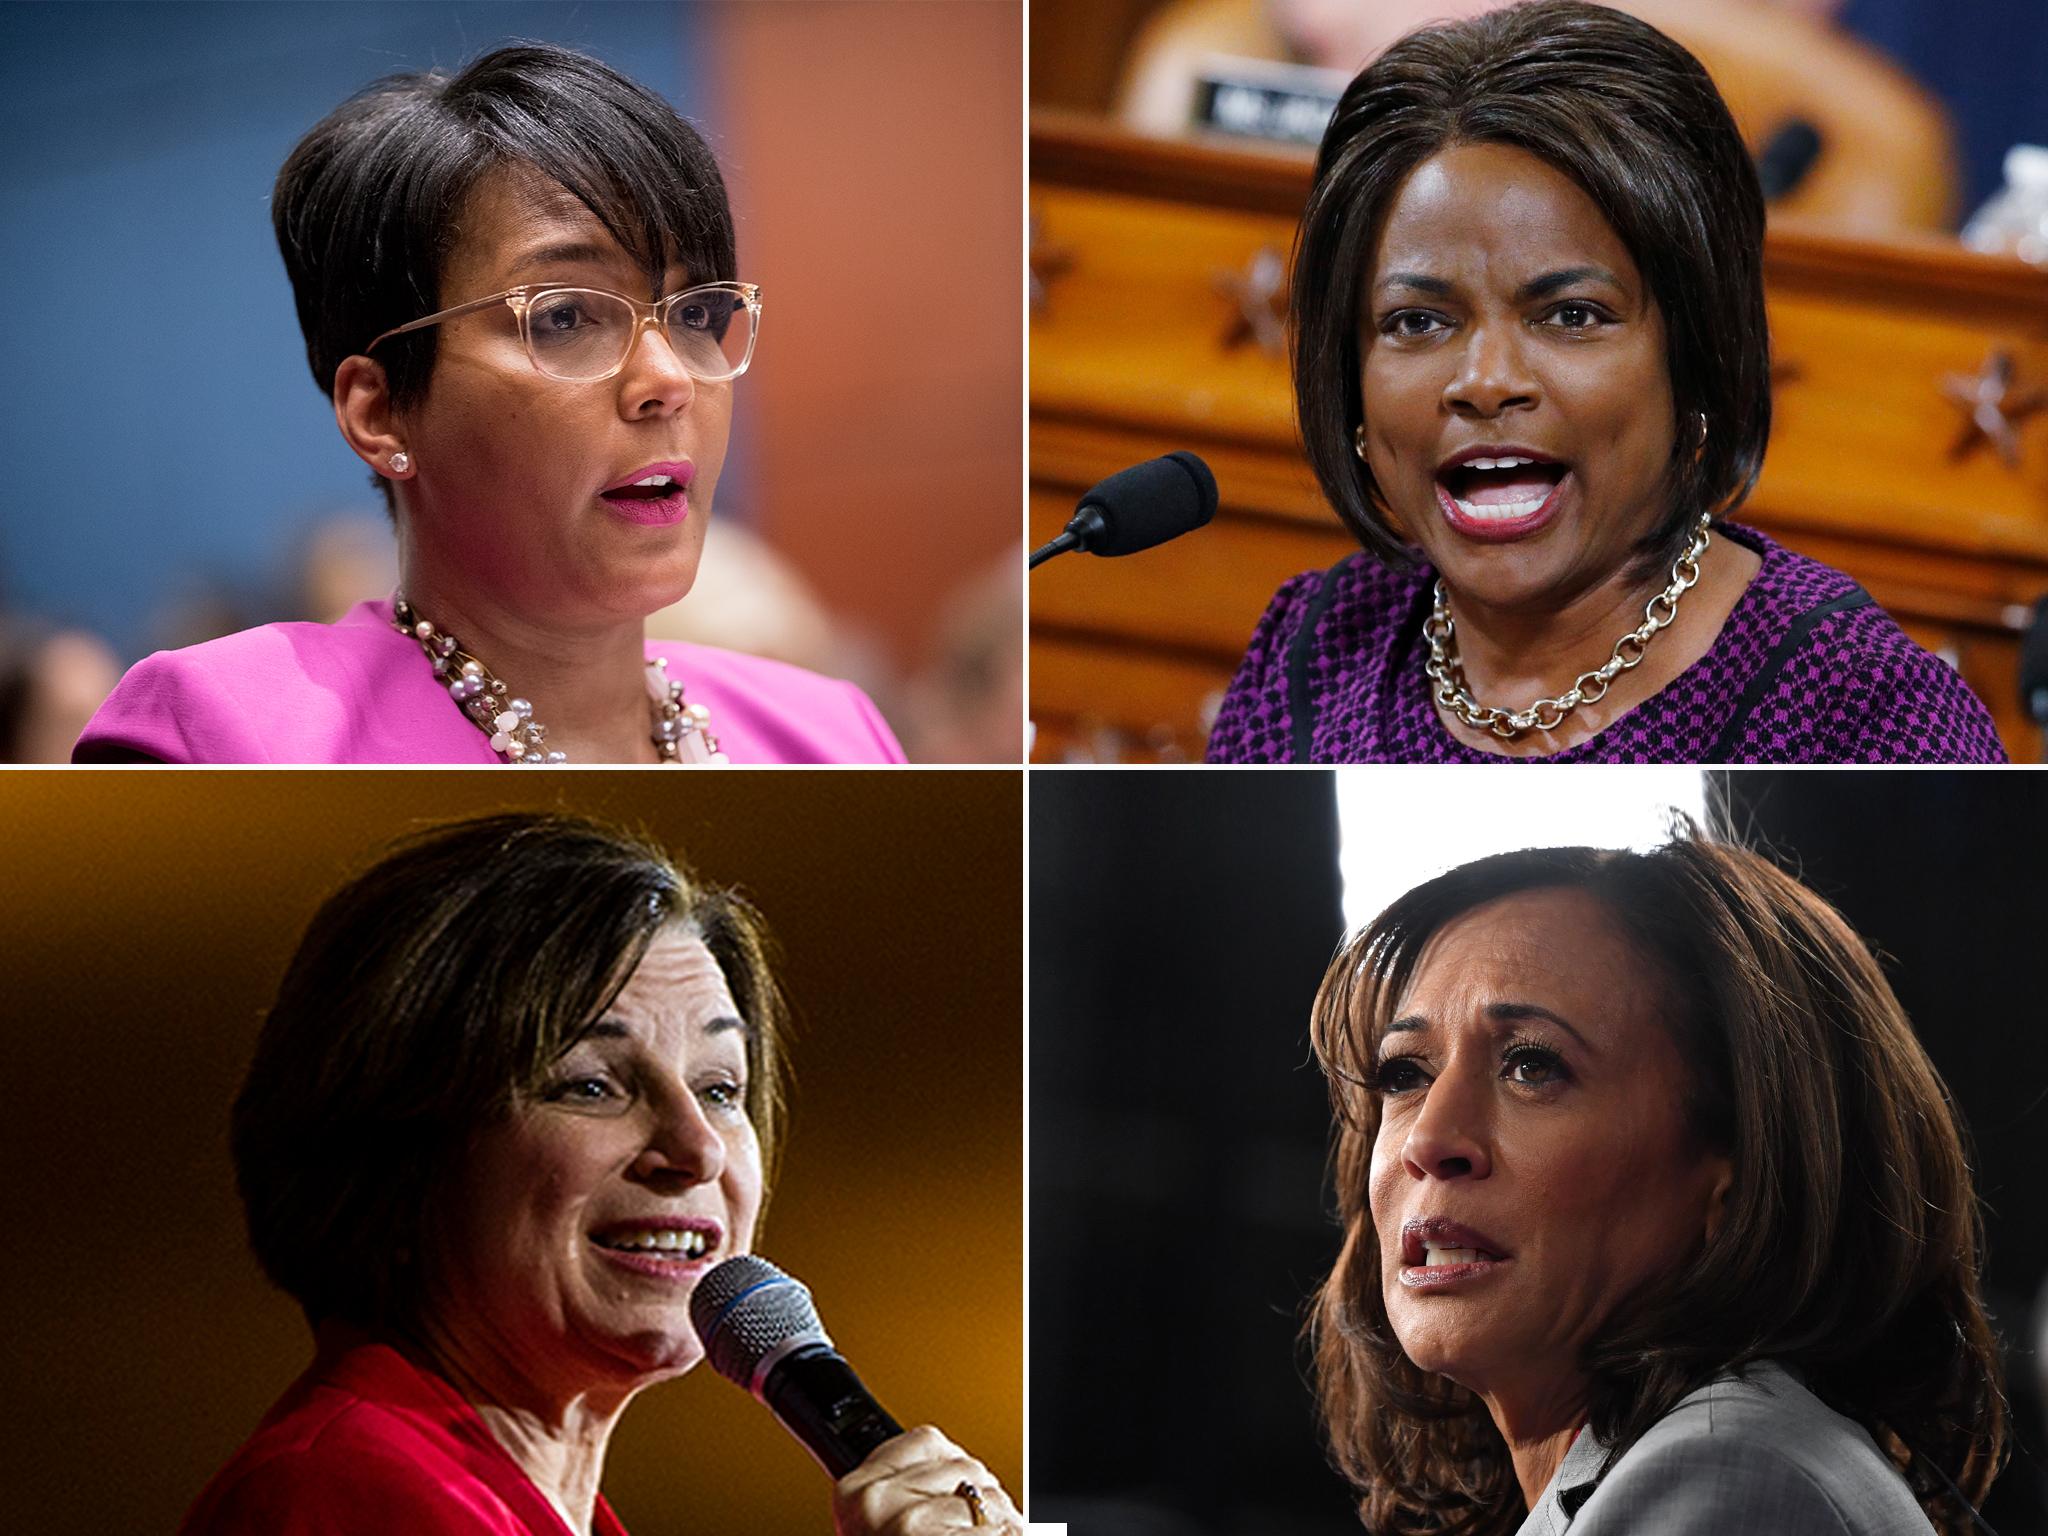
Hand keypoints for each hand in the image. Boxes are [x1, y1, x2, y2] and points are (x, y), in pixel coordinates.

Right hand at [833, 1426, 1022, 1535]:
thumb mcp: (881, 1531)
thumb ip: (905, 1496)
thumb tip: (949, 1467)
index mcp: (854, 1491)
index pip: (927, 1442)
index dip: (952, 1470)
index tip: (951, 1495)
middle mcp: (878, 1501)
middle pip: (966, 1464)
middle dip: (980, 1499)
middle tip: (967, 1533)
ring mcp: (909, 1523)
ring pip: (989, 1496)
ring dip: (1000, 1523)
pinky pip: (1000, 1528)